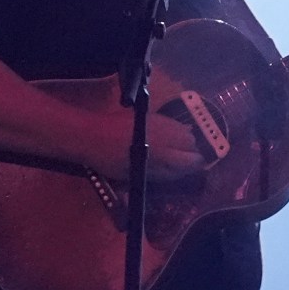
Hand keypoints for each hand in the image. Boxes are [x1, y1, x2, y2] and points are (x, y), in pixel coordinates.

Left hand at [92, 114, 207, 183]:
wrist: (92, 135)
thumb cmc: (110, 162)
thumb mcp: (136, 174)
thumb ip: (161, 174)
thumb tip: (180, 173)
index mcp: (163, 156)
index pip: (192, 161)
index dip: (196, 166)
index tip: (195, 169)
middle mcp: (166, 138)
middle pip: (192, 144)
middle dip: (192, 152)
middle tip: (185, 160)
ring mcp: (160, 124)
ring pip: (185, 131)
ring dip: (186, 140)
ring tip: (178, 148)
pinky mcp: (152, 115)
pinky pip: (173, 123)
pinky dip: (176, 130)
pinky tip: (167, 136)